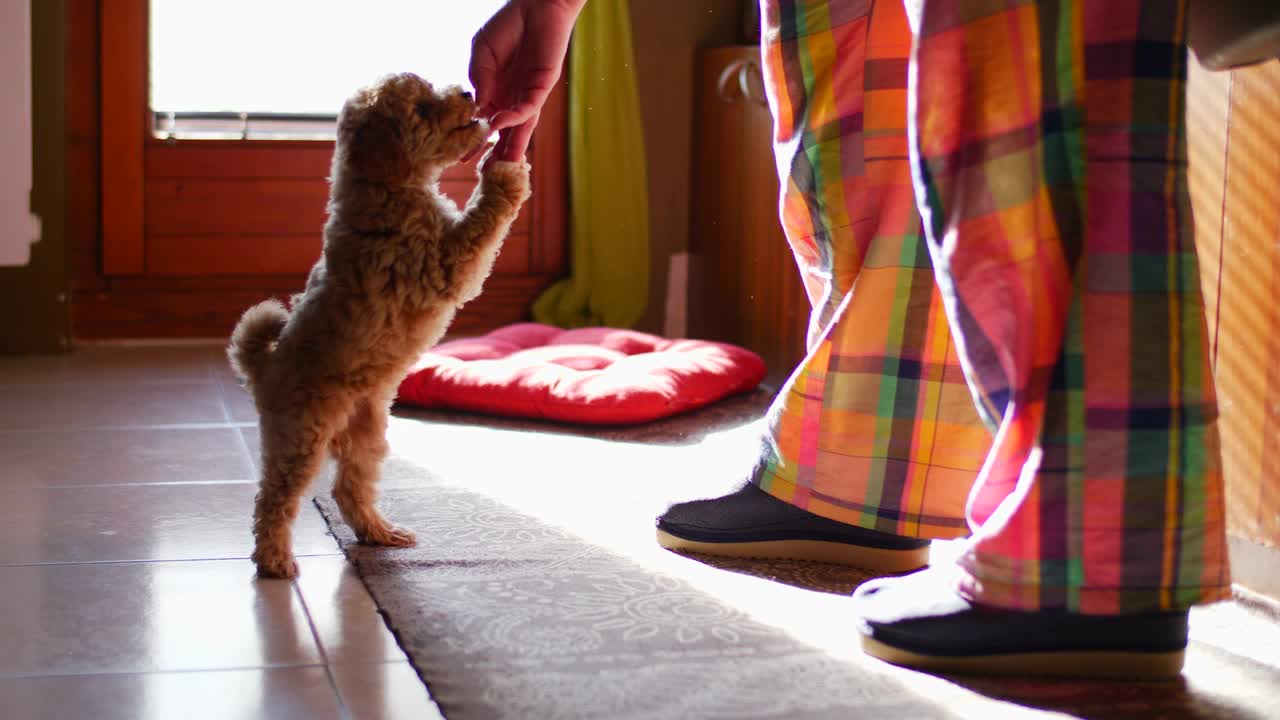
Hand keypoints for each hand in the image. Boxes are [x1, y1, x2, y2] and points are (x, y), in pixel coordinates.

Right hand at [470, 0, 584, 160]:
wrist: (535, 6)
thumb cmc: (507, 26)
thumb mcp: (482, 52)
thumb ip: (479, 78)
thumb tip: (476, 108)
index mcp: (497, 92)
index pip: (485, 123)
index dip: (475, 141)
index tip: (459, 159)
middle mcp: (513, 98)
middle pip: (506, 134)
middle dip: (497, 155)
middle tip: (485, 178)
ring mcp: (529, 94)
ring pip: (522, 129)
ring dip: (512, 148)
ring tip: (500, 169)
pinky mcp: (543, 86)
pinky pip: (528, 108)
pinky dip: (514, 117)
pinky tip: (499, 123)